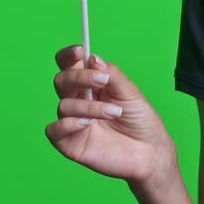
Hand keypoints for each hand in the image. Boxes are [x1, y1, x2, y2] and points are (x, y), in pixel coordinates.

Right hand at [45, 45, 178, 188]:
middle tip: (102, 81)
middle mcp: (78, 101)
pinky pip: (53, 130)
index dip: (69, 55)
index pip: (70, 65)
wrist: (150, 152)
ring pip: (64, 105)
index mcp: (91, 85)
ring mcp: (73, 122)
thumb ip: (111, 75)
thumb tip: (92, 58)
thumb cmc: (140, 120)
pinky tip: (87, 125)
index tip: (80, 51)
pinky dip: (67, 124)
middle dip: (79, 77)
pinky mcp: (70, 143)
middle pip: (62, 80)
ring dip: (89, 106)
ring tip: (114, 113)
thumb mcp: (130, 92)